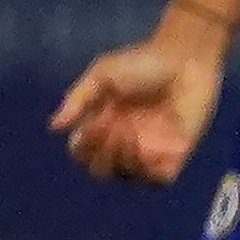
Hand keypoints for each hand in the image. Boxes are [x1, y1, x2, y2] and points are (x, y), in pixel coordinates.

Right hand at [50, 25, 224, 185]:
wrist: (185, 60)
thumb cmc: (143, 63)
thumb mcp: (102, 74)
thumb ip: (77, 99)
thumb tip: (54, 127)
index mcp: (103, 124)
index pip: (82, 152)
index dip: (84, 145)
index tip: (94, 122)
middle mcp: (123, 142)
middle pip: (101, 170)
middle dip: (104, 152)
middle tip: (117, 126)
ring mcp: (149, 151)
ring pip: (127, 177)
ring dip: (126, 159)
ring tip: (135, 134)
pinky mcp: (175, 155)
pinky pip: (159, 180)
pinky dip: (152, 169)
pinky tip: (155, 146)